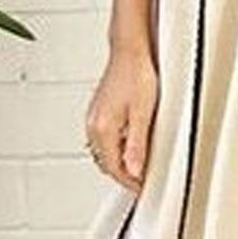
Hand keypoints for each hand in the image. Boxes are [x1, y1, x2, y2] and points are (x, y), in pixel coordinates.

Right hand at [84, 46, 159, 192]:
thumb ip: (137, 144)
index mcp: (103, 128)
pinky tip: (131, 144)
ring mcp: (93, 118)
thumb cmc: (138, 74)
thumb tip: (135, 170)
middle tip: (143, 180)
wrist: (129, 51)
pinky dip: (116, 148)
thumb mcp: (143, 113)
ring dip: (119, 161)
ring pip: (104, 151)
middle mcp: (93, 125)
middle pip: (106, 162)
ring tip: (139, 164)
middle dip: (123, 174)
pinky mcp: (98, 112)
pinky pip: (104, 139)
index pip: (114, 167)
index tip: (143, 187)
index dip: (130, 181)